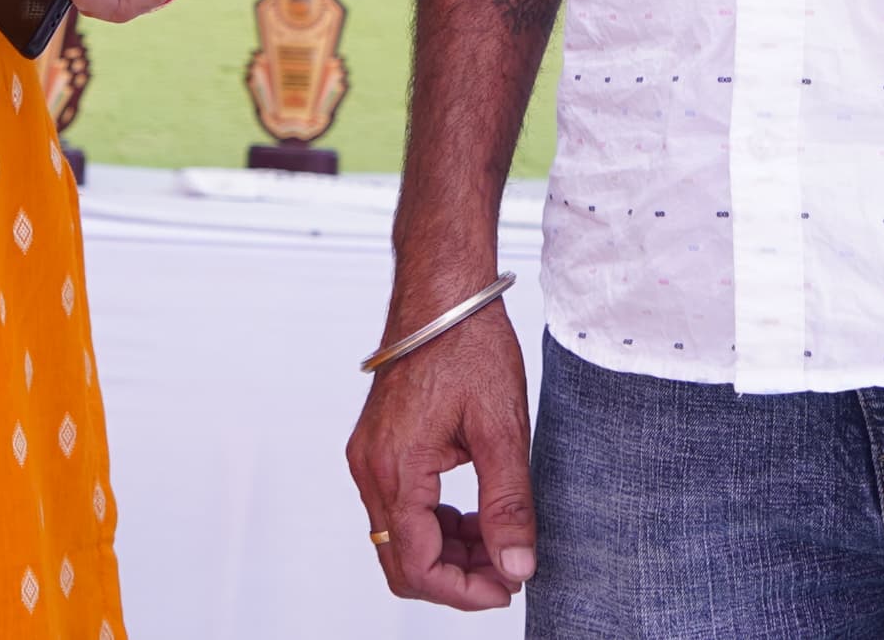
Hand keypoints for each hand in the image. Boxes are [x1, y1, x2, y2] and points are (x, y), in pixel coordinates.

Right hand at [344, 294, 535, 609]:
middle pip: (401, 560)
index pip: (418, 565)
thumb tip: (515, 568)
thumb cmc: (469, 345)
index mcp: (396, 466)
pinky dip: (433, 524)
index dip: (464, 592)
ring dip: (446, 552)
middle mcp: (370, 466)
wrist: (442, 292)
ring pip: (398, 538)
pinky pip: (398, 507)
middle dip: (455, 578)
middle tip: (507, 570)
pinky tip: (473, 514)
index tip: (508, 588)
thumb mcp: (502, 430)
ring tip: (498, 540)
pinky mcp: (377, 446)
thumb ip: (508, 506)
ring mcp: (368, 455)